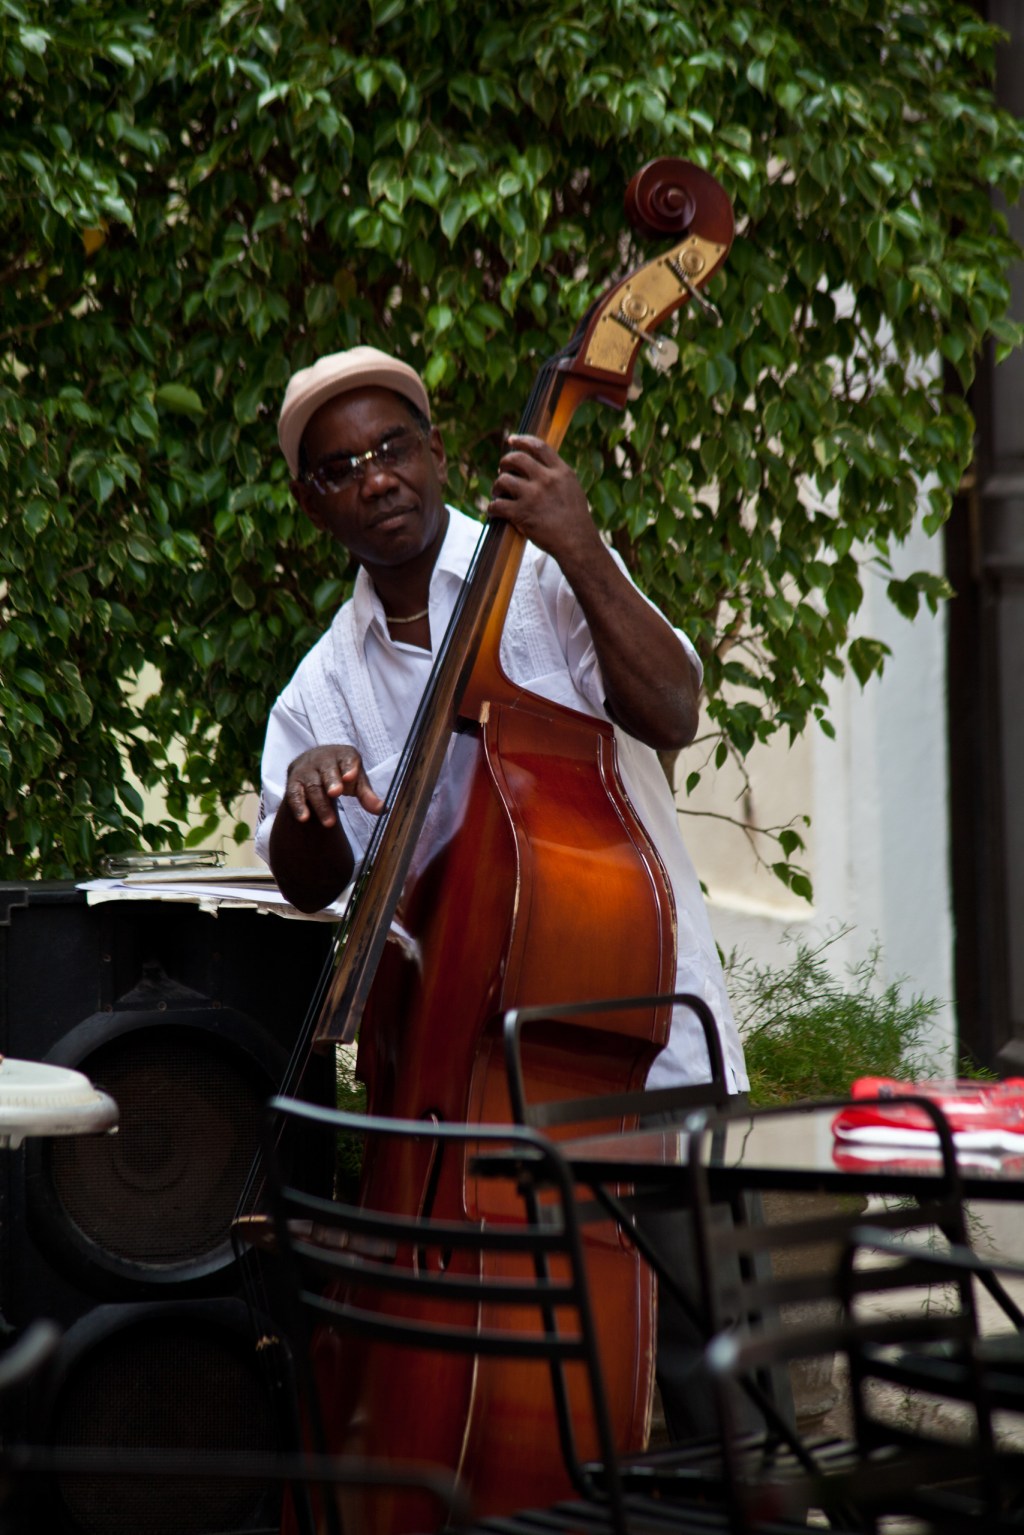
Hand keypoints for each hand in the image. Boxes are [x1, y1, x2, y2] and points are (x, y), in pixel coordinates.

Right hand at [284, 746, 384, 827]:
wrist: (315, 767)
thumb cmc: (341, 774)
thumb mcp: (357, 782)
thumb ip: (367, 796)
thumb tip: (383, 810)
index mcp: (344, 755)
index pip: (347, 759)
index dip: (349, 767)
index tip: (350, 777)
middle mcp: (323, 758)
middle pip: (327, 771)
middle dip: (332, 782)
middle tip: (336, 793)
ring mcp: (306, 769)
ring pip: (313, 785)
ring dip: (321, 804)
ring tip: (330, 823)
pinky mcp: (293, 781)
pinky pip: (294, 793)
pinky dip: (299, 806)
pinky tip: (304, 818)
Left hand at [487, 435, 600, 568]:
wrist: (577, 544)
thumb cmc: (575, 520)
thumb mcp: (572, 489)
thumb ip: (556, 475)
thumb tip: (538, 465)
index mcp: (561, 472)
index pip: (538, 446)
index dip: (522, 440)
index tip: (511, 440)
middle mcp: (547, 480)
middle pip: (517, 458)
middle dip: (505, 462)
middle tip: (502, 470)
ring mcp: (533, 496)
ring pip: (503, 480)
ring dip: (497, 486)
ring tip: (498, 493)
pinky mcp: (521, 513)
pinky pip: (497, 505)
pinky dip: (492, 508)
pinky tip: (494, 511)